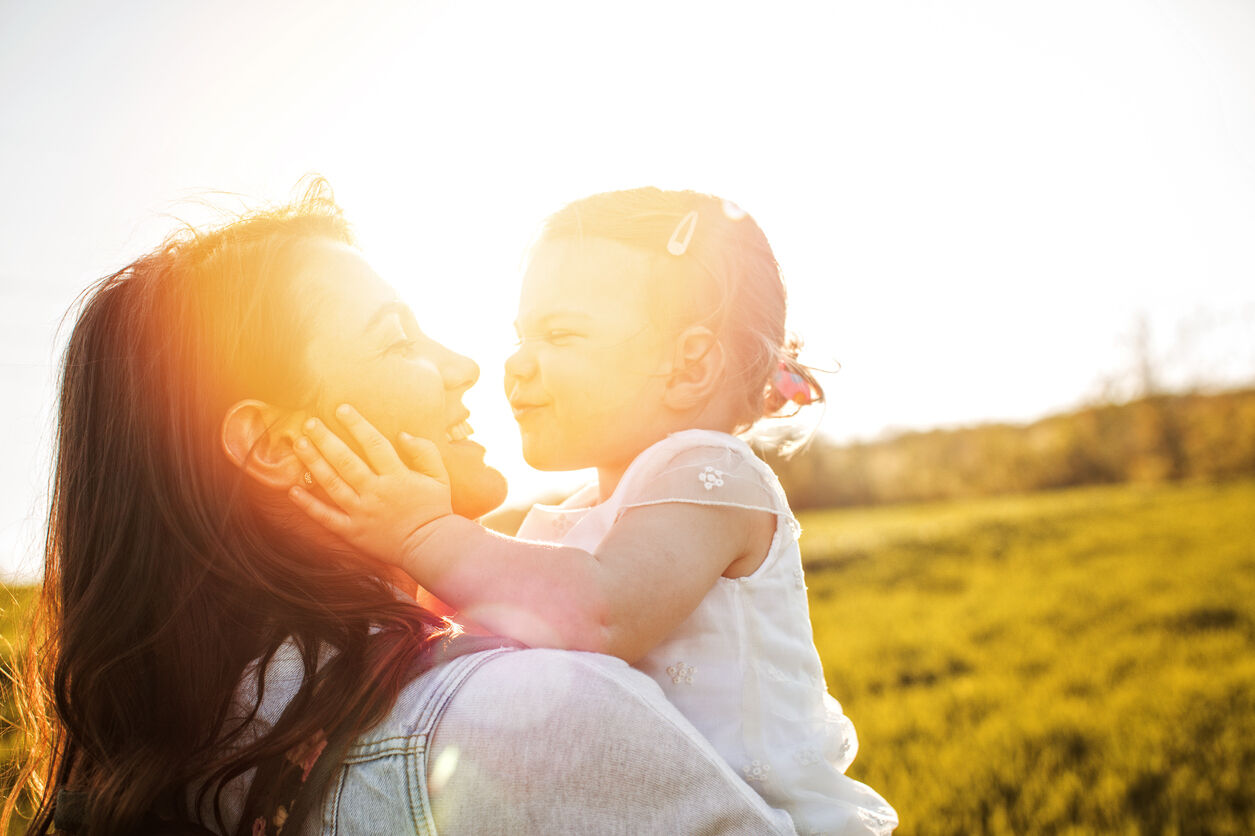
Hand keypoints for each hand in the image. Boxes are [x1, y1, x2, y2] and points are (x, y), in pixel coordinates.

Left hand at [288, 403, 452, 566]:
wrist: (430, 547)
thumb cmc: (435, 509)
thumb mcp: (440, 476)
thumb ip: (424, 452)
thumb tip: (402, 435)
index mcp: (397, 476)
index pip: (374, 444)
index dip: (357, 424)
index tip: (341, 409)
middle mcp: (376, 492)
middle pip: (346, 461)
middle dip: (326, 439)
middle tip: (310, 423)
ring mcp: (362, 513)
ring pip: (332, 484)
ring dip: (314, 463)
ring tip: (299, 444)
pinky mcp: (353, 532)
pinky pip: (326, 517)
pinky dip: (308, 504)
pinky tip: (292, 490)